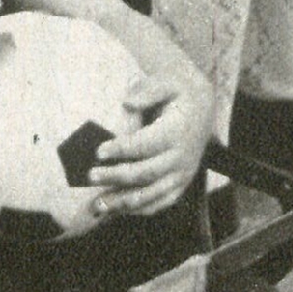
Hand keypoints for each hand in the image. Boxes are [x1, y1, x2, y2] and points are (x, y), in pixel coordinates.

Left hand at [89, 71, 213, 219]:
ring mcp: (182, 175)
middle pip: (146, 173)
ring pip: (151, 195)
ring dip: (123, 202)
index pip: (147, 144)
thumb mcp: (167, 81)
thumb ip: (148, 90)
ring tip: (96, 205)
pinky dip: (138, 210)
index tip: (98, 151)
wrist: (202, 108)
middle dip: (116, 177)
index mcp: (177, 132)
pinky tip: (115, 210)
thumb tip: (127, 103)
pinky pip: (160, 203)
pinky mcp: (180, 185)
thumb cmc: (177, 92)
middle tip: (90, 176)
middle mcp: (182, 157)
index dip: (122, 149)